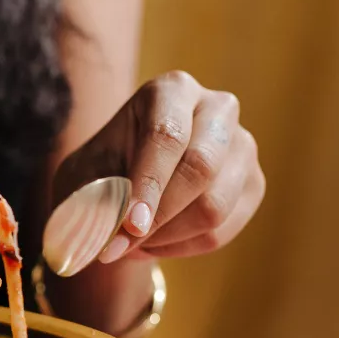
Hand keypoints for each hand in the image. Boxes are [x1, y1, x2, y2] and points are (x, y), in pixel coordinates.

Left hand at [53, 71, 264, 261]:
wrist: (126, 176)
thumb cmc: (102, 168)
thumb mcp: (84, 175)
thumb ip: (95, 200)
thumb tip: (109, 238)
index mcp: (172, 90)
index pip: (167, 136)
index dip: (149, 184)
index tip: (130, 225)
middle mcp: (218, 109)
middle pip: (200, 168)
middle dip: (158, 216)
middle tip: (119, 246)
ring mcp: (243, 147)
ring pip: (214, 206)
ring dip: (165, 236)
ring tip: (129, 242)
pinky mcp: (254, 185)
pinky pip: (221, 232)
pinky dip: (180, 247)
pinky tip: (152, 242)